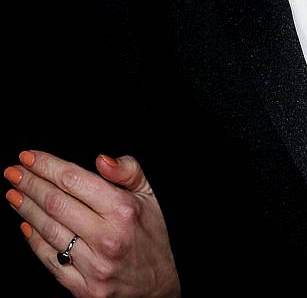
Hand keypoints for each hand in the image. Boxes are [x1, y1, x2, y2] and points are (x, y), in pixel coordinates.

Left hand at [4, 150, 180, 297]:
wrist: (158, 286)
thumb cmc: (151, 235)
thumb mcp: (149, 195)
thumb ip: (128, 171)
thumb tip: (101, 159)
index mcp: (123, 210)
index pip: (74, 180)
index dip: (47, 166)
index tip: (28, 156)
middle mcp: (107, 238)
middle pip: (55, 203)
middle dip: (29, 184)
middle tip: (12, 172)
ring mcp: (93, 266)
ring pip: (48, 231)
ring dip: (26, 210)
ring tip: (14, 194)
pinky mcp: (83, 289)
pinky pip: (50, 260)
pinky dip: (34, 241)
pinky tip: (25, 225)